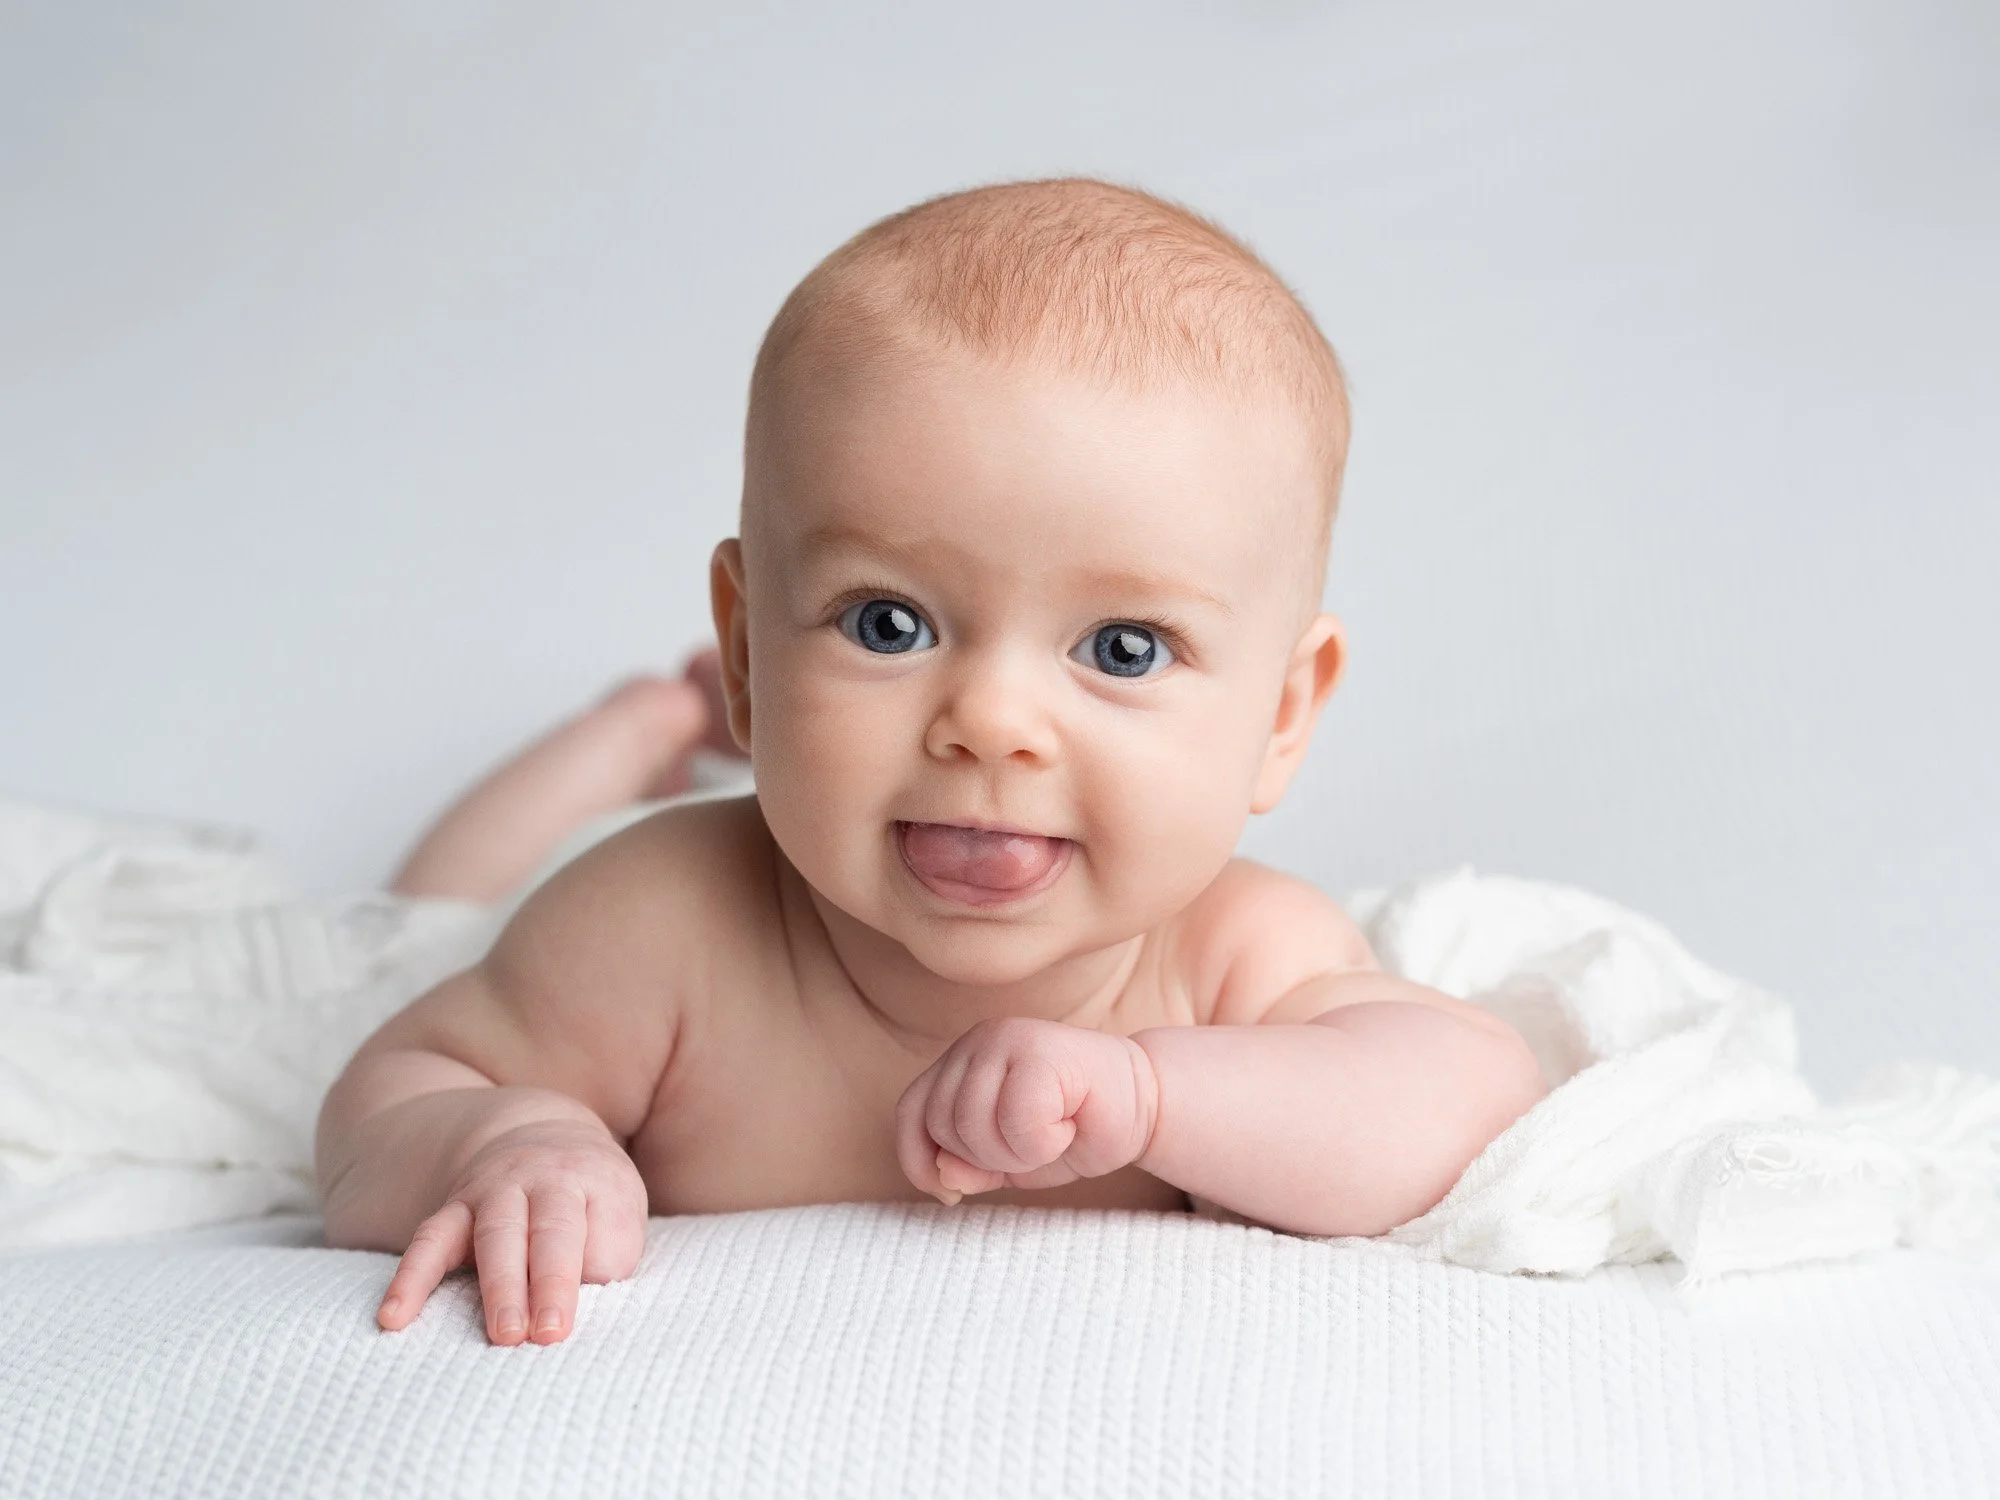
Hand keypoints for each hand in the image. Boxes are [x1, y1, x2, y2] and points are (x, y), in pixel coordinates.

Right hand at [375, 1117, 648, 1345]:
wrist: (546, 1140)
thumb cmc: (591, 1199)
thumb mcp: (619, 1213)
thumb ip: (607, 1252)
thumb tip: (582, 1293)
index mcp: (593, 1180)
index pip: (596, 1230)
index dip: (582, 1277)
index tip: (565, 1325)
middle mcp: (543, 1179)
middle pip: (548, 1231)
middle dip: (547, 1282)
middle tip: (542, 1335)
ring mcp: (495, 1190)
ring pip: (495, 1236)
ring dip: (499, 1287)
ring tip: (501, 1337)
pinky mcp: (454, 1209)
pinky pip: (429, 1240)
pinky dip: (411, 1278)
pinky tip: (393, 1318)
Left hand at [895, 1017, 1160, 1203]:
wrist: (1143, 1107)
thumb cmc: (1072, 1130)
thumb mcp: (1006, 1161)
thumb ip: (966, 1166)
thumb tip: (943, 1174)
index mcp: (960, 1063)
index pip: (910, 1114)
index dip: (920, 1160)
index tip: (951, 1192)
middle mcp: (977, 1042)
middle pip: (942, 1125)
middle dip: (986, 1159)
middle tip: (1034, 1146)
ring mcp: (1007, 1038)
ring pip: (974, 1125)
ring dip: (1016, 1152)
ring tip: (1051, 1133)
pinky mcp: (1041, 1048)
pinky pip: (1016, 1117)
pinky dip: (1041, 1140)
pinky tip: (1067, 1124)